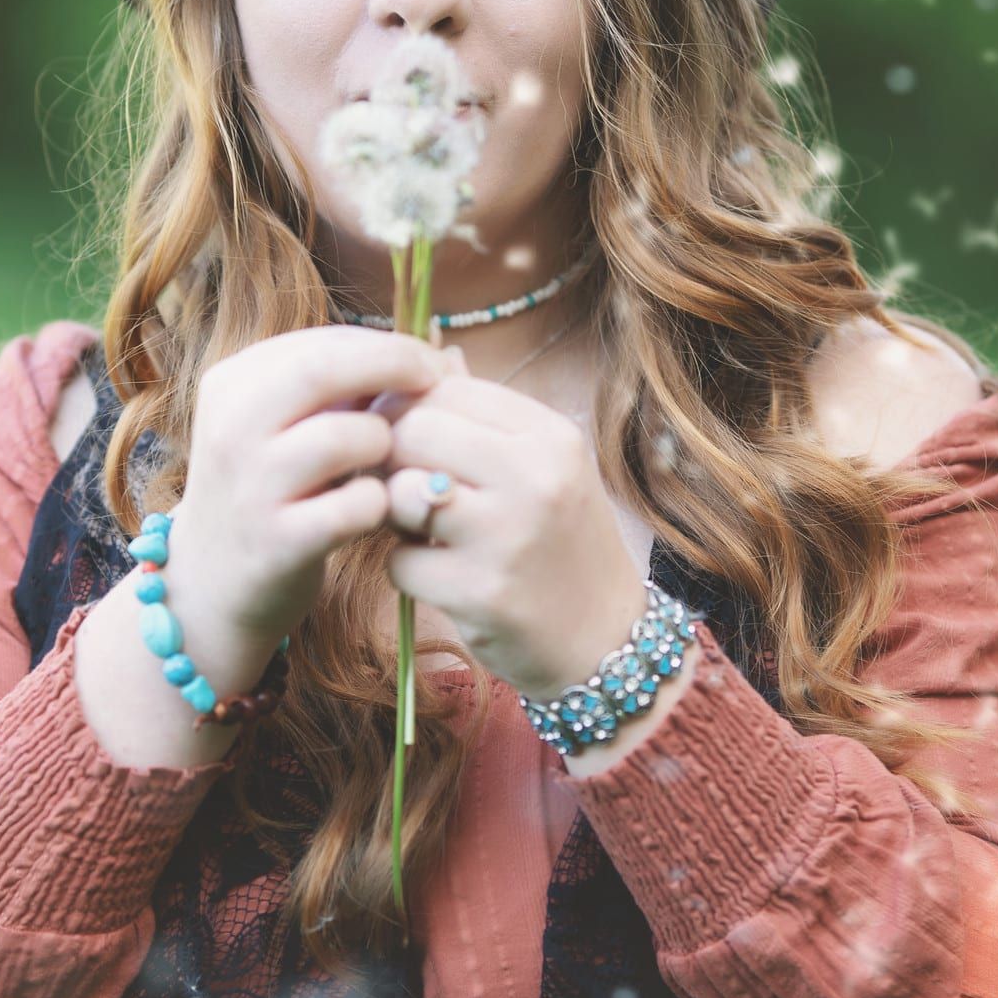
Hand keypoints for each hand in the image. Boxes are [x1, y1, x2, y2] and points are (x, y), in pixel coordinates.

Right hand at [169, 324, 447, 648]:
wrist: (211, 583)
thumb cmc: (270, 490)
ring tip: (384, 464)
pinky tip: (372, 510)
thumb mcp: (281, 427)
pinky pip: (353, 506)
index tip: (426, 361)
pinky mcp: (275, 543)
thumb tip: (434, 356)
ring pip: (344, 437)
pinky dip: (377, 503)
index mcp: (231, 387)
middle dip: (393, 366)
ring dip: (384, 445)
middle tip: (435, 383)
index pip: (320, 343)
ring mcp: (250, 488)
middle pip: (323, 369)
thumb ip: (338, 389)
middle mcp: (231, 430)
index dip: (386, 345)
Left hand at [377, 363, 648, 700]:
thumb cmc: (561, 542)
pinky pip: (399, 563)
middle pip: (412, 431)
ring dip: (395, 514)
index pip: (444, 387)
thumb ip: (484, 417)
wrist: (605, 640)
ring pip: (398, 494)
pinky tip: (440, 576)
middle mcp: (535, 477)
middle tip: (402, 484)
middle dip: (392, 457)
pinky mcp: (481, 593)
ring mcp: (508, 536)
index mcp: (549, 436)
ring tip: (424, 530)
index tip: (404, 437)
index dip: (406, 408)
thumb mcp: (544, 466)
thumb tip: (427, 357)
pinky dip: (408, 571)